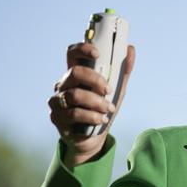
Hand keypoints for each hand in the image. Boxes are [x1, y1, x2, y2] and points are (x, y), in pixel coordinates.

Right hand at [47, 42, 135, 166]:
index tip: (98, 54)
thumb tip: (130, 49)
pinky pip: (73, 113)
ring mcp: (57, 100)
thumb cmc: (103, 108)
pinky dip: (91, 116)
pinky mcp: (56, 117)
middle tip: (108, 90)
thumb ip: (123, 71)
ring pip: (74, 95)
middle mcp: (64, 84)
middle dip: (95, 80)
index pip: (72, 53)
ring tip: (108, 109)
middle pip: (74, 72)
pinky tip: (101, 120)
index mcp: (77, 73)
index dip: (82, 49)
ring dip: (96, 102)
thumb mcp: (117, 90)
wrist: (94, 137)